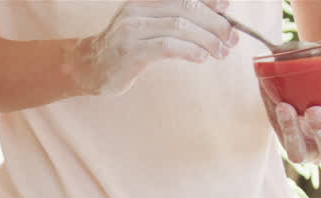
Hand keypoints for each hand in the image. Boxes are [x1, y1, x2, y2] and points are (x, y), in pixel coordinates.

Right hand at [74, 0, 237, 96]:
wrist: (88, 67)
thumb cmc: (125, 48)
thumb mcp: (147, 26)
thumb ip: (173, 19)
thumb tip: (216, 17)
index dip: (210, 1)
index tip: (228, 12)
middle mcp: (138, 8)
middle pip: (187, 7)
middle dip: (215, 23)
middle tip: (232, 39)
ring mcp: (132, 29)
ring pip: (181, 27)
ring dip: (207, 40)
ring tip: (221, 52)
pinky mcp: (131, 51)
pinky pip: (167, 47)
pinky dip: (190, 51)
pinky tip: (201, 58)